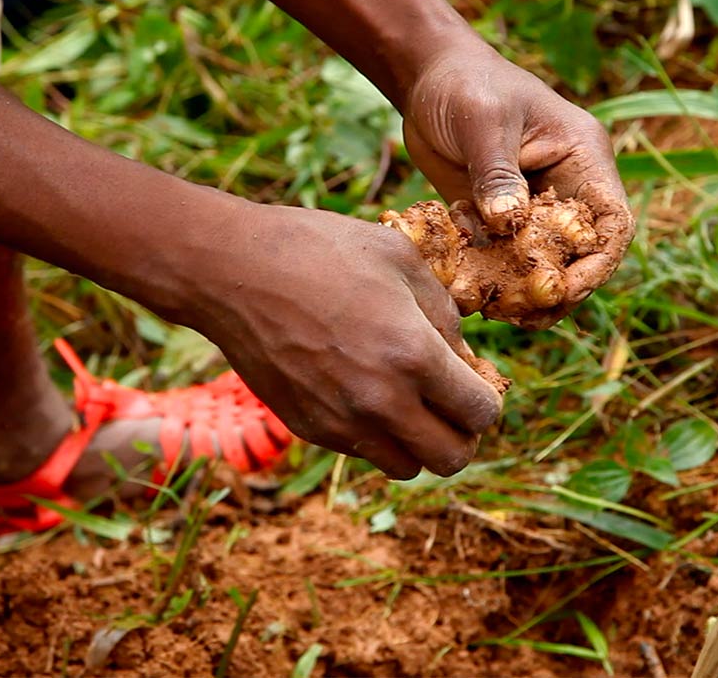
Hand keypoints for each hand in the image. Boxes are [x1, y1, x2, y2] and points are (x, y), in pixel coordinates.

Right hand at [189, 200, 502, 478]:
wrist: (231, 270)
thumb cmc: (318, 250)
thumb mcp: (400, 259)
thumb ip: (444, 312)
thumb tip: (463, 354)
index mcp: (413, 356)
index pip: (481, 414)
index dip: (486, 397)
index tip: (474, 379)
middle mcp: (380, 402)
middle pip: (451, 458)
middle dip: (462, 432)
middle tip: (450, 401)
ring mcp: (341, 422)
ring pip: (406, 467)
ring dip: (419, 441)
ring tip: (407, 400)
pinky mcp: (308, 428)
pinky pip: (362, 452)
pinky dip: (377, 435)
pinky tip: (363, 390)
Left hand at [402, 42, 634, 326]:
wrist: (427, 80)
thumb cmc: (465, 85)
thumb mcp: (483, 122)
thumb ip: (497, 173)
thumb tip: (508, 225)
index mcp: (582, 158)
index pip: (610, 221)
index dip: (598, 263)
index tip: (564, 290)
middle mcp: (564, 188)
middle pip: (579, 254)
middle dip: (558, 289)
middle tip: (524, 317)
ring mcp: (530, 206)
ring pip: (540, 263)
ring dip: (523, 292)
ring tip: (498, 314)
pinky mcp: (496, 218)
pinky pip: (502, 259)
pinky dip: (491, 279)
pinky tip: (472, 295)